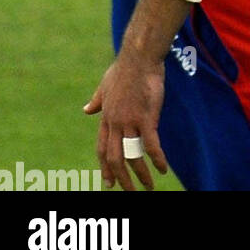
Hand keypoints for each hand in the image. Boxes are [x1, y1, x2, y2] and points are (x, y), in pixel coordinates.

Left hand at [85, 52, 167, 190]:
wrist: (139, 57)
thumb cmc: (123, 68)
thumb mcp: (105, 85)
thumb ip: (97, 100)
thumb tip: (85, 110)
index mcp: (105, 117)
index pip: (102, 149)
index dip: (105, 168)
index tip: (109, 183)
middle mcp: (115, 123)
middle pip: (115, 159)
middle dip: (122, 179)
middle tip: (129, 192)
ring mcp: (129, 121)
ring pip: (132, 156)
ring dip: (140, 175)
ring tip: (149, 187)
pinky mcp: (146, 117)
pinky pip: (151, 144)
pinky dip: (156, 159)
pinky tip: (163, 168)